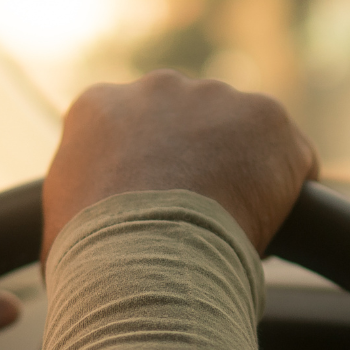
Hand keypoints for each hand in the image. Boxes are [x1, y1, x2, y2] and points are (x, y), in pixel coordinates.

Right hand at [42, 70, 318, 265]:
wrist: (143, 258)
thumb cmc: (92, 260)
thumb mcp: (59, 231)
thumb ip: (76, 215)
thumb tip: (78, 253)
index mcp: (98, 108)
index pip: (133, 134)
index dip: (152, 178)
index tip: (159, 215)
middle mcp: (156, 88)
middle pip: (191, 125)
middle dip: (200, 166)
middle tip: (201, 223)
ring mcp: (215, 97)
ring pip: (242, 137)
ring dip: (244, 175)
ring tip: (235, 231)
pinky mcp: (267, 117)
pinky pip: (291, 157)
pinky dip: (289, 192)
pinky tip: (274, 228)